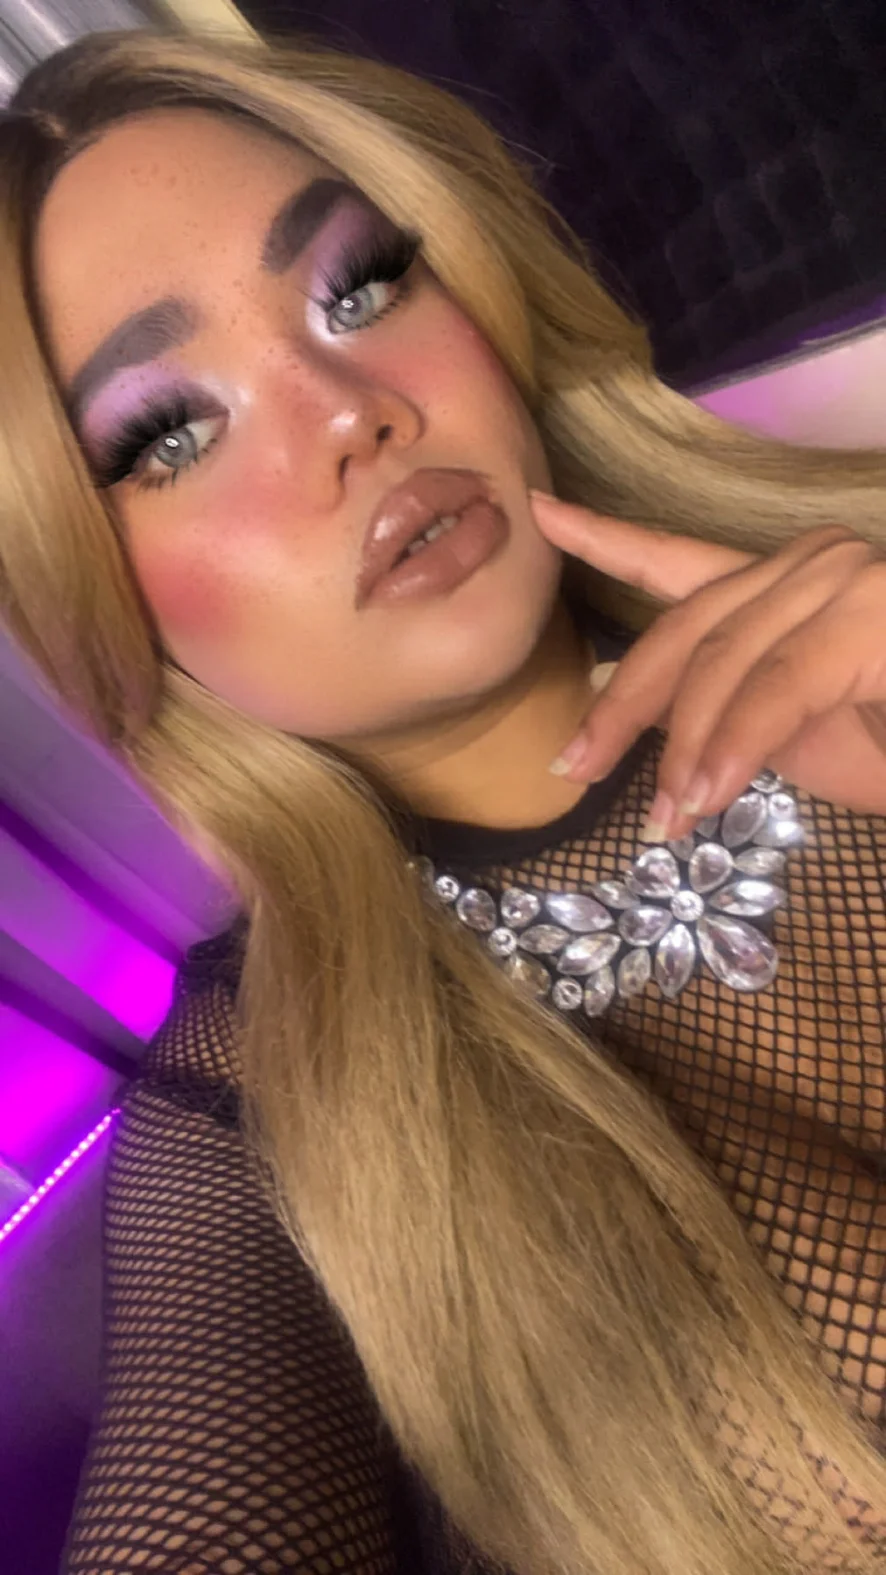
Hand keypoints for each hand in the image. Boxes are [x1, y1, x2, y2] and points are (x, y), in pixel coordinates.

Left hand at [530, 490, 885, 839]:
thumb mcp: (803, 736)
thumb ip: (730, 715)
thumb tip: (657, 729)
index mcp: (789, 583)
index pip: (678, 561)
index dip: (606, 537)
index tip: (541, 515)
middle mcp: (813, 563)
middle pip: (686, 628)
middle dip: (623, 704)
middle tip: (573, 768)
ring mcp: (848, 581)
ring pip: (726, 661)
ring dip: (686, 746)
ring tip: (664, 817)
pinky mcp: (873, 620)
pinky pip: (779, 688)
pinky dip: (735, 744)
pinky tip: (706, 793)